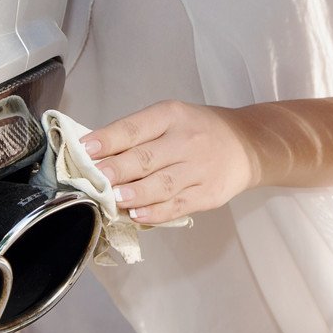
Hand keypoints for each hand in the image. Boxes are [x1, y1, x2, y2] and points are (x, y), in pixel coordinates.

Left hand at [79, 100, 263, 225]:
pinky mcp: (207, 194)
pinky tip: (137, 216)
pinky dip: (156, 213)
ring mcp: (199, 169)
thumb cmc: (200, 130)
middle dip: (117, 170)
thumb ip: (138, 134)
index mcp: (171, 116)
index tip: (85, 149)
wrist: (247, 144)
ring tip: (113, 199)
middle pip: (146, 158)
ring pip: (161, 185)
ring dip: (134, 194)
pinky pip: (178, 206)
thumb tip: (97, 155)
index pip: (135, 128)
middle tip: (96, 179)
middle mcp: (186, 140)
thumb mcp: (171, 118)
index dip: (109, 140)